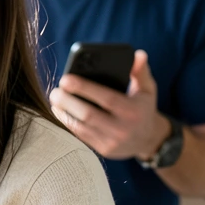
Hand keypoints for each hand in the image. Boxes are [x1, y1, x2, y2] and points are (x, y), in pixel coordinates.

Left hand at [50, 50, 169, 159]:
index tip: (65, 79)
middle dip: (68, 101)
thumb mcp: (147, 89)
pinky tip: (59, 112)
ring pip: (81, 127)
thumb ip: (140, 71)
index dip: (84, 88)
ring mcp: (112, 142)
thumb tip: (138, 54)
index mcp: (133, 111)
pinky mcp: (102, 150)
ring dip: (64, 112)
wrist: (148, 139)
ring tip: (55, 100)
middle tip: (55, 90)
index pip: (106, 98)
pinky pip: (80, 136)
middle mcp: (123, 129)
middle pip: (88, 114)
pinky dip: (68, 122)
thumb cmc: (143, 108)